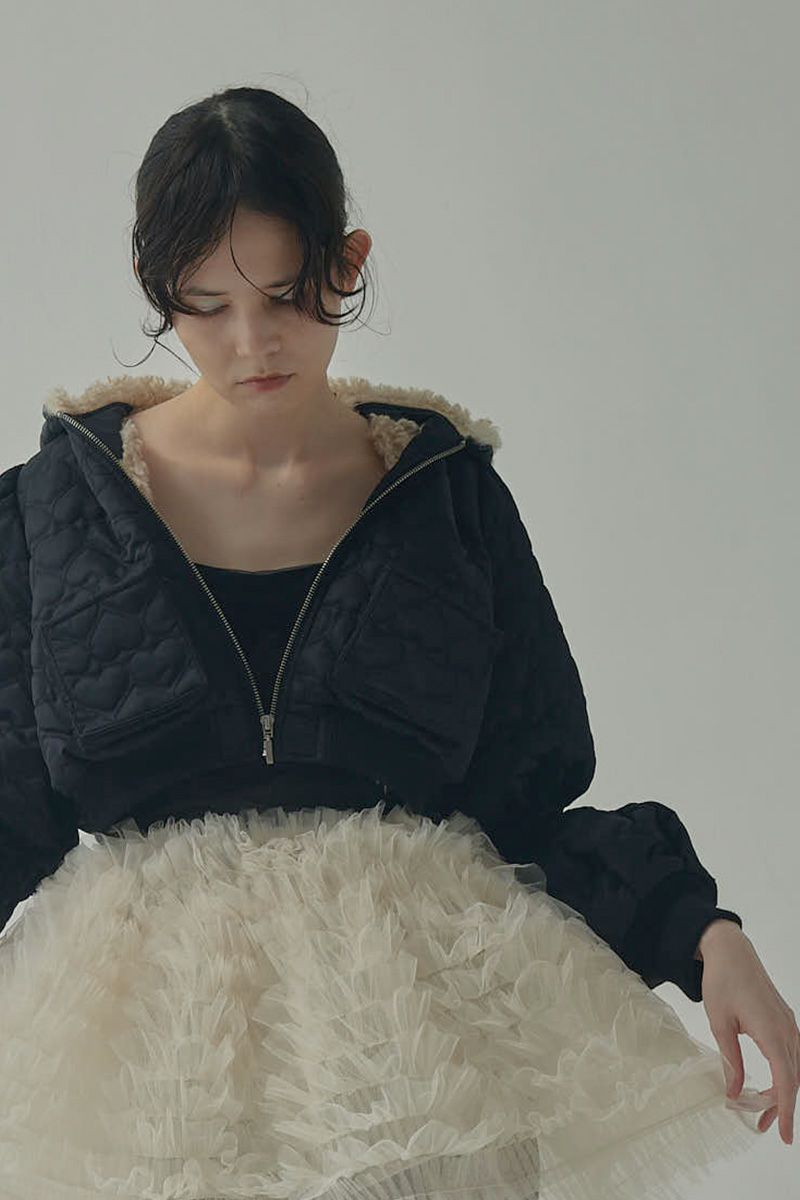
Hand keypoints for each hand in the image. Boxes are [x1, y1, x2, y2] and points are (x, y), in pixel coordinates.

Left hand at [698, 922, 799, 1145]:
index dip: (784, 1110)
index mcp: (771, 1031)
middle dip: (780, 1106)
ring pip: (794, 1067)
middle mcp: (787, 1030)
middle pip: (792, 1078)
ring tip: (762, 1108)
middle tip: (762, 1125)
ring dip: (782, 1090)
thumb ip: (730, 1059)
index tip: (783, 1134)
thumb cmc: (722, 981)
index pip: (785, 1081)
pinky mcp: (784, 1020)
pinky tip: (770, 1083)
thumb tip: (734, 1093)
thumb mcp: (719, 1022)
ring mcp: (789, 1024)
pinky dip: (783, 1073)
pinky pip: (791, 1054)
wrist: (731, 950)